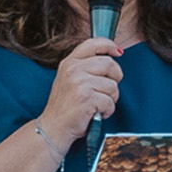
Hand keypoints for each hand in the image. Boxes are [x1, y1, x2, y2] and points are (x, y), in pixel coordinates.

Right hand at [41, 37, 122, 151]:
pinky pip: (110, 102)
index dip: (109, 45)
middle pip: (109, 64)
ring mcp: (79, 83)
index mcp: (69, 62)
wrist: (53, 128)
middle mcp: (73, 69)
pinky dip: (107, 111)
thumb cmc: (66, 106)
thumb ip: (85, 67)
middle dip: (115, 78)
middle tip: (107, 90)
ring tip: (98, 105)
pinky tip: (97, 113)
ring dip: (111, 99)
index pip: (93, 43)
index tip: (118, 52)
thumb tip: (112, 56)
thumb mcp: (69, 79)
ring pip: (113, 85)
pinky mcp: (86, 98)